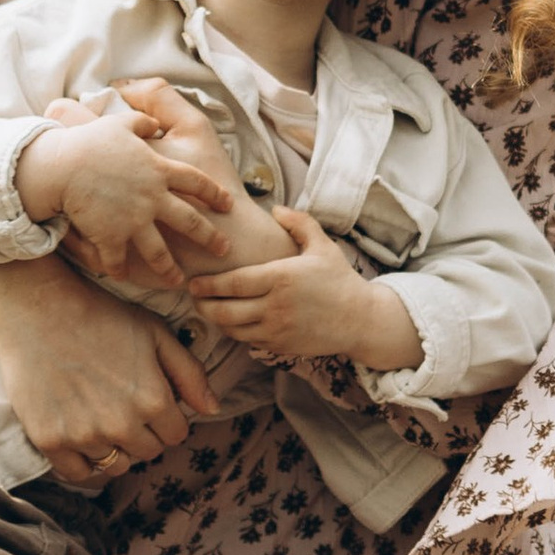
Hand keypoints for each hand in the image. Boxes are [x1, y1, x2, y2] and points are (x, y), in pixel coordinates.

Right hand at [0, 254, 216, 484]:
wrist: (37, 308)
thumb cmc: (101, 316)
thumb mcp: (156, 333)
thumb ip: (190, 373)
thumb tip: (213, 410)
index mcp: (152, 399)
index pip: (176, 435)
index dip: (167, 418)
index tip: (149, 401)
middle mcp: (120, 424)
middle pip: (148, 453)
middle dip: (143, 433)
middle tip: (121, 405)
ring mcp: (83, 435)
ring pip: (116, 465)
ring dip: (114, 448)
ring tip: (100, 416)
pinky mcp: (50, 440)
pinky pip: (79, 473)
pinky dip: (83, 462)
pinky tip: (81, 436)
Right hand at [17, 102, 232, 287]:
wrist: (64, 166)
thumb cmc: (90, 141)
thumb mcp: (121, 124)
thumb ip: (141, 122)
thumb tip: (152, 122)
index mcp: (159, 171)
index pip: (197, 183)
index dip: (214, 193)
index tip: (226, 204)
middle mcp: (153, 199)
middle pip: (190, 221)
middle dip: (210, 238)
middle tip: (223, 250)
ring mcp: (134, 221)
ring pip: (160, 252)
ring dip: (170, 269)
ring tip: (178, 281)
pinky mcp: (112, 238)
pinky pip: (119, 261)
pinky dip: (120, 271)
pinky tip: (122, 277)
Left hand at [185, 210, 423, 372]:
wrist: (361, 319)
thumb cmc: (340, 279)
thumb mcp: (322, 245)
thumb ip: (299, 223)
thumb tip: (275, 208)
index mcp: (281, 278)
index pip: (233, 284)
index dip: (208, 285)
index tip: (193, 281)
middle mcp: (275, 307)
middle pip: (224, 311)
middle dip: (203, 305)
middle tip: (194, 296)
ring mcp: (277, 330)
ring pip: (233, 330)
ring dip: (216, 321)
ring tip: (208, 309)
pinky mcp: (281, 347)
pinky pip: (248, 341)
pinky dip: (235, 332)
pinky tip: (233, 321)